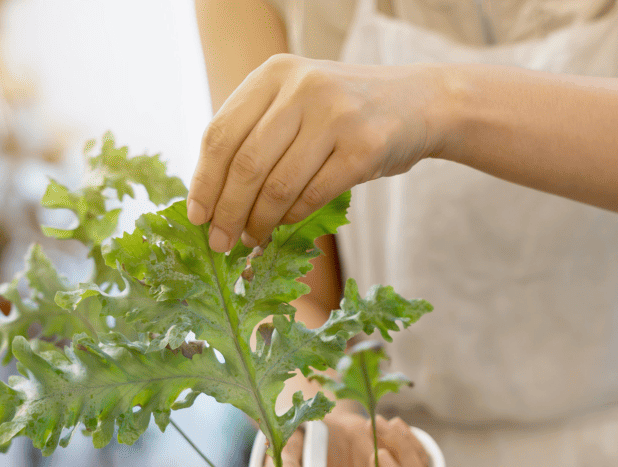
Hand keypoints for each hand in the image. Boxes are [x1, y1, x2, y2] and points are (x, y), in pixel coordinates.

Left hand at [187, 53, 449, 251]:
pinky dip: (294, 218)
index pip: (221, 134)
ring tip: (253, 239)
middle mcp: (302, 88)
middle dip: (227, 212)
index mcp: (274, 74)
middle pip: (245, 164)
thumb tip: (212, 198)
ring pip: (278, 185)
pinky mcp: (365, 146)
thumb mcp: (298, 102)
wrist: (421, 103)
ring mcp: (336, 115)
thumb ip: (258, 133)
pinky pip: (314, 194)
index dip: (203, 182)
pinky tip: (286, 226)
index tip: (197, 217)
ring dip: (260, 222)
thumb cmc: (346, 113)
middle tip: (220, 242)